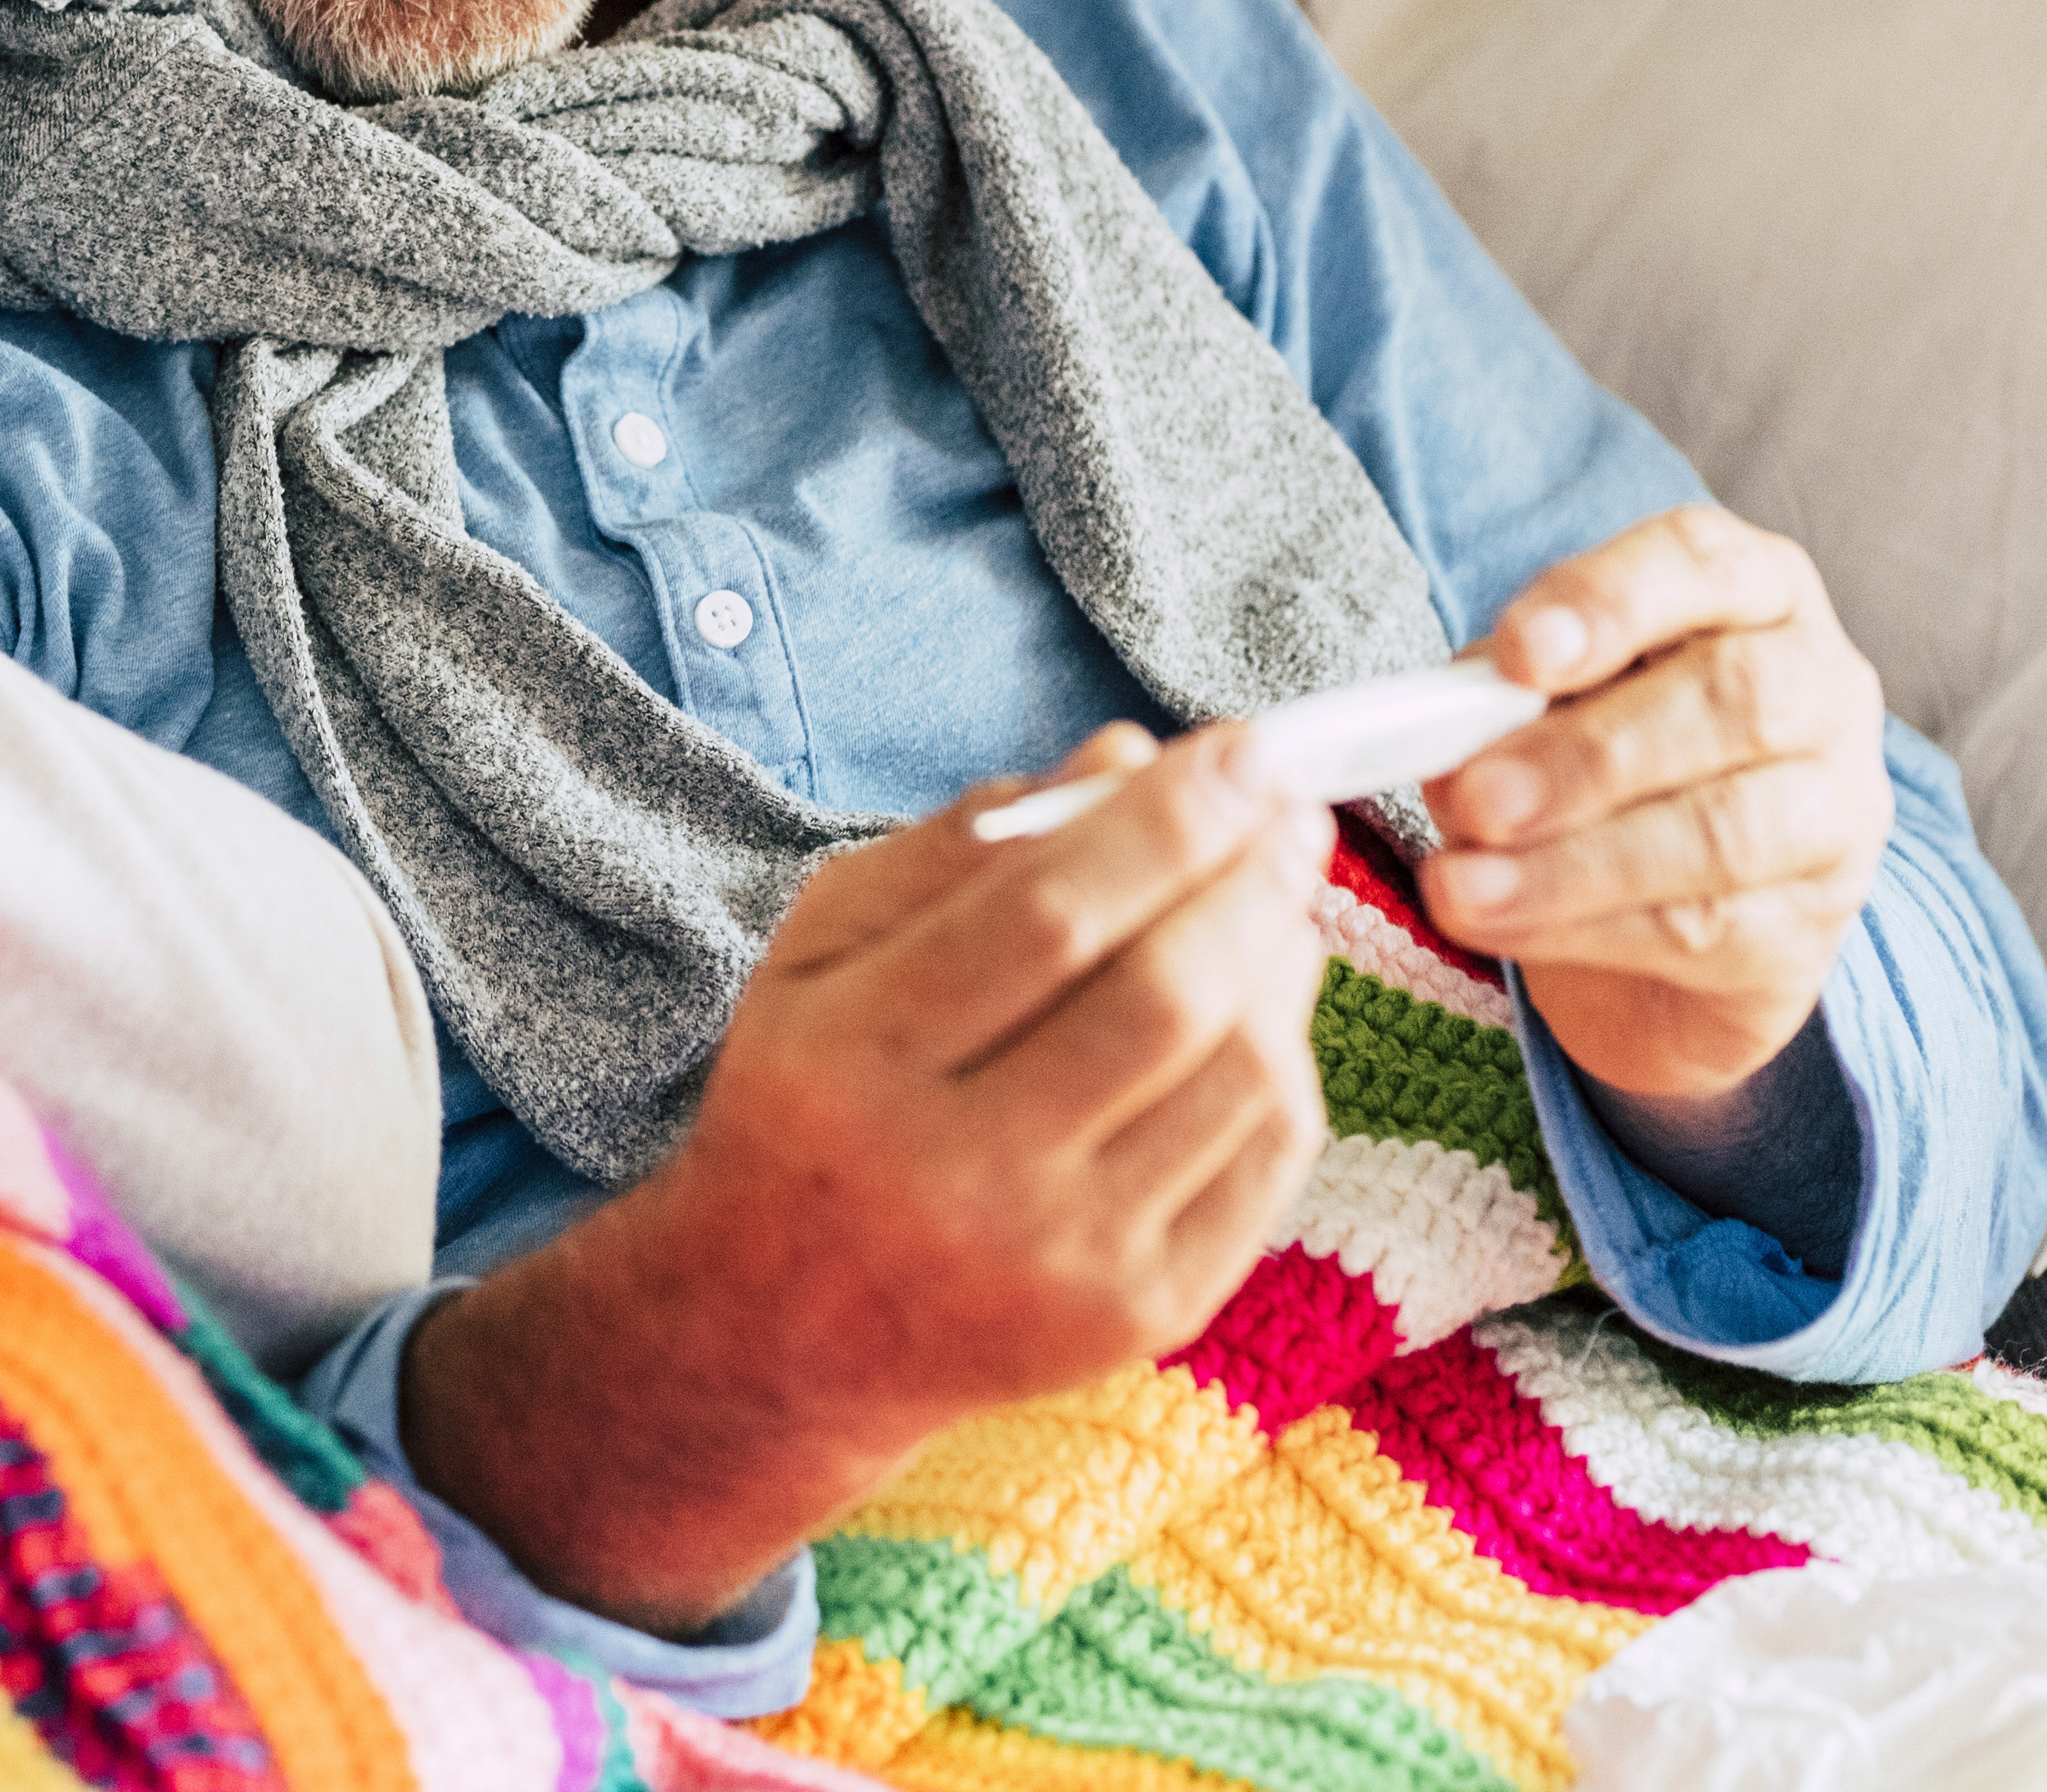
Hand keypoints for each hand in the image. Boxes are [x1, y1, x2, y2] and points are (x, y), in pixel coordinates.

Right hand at [398, 722, 1330, 1631]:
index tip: (1245, 746)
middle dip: (1250, 878)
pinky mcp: (1142, 1317)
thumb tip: (1126, 755)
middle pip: (1160, 996)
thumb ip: (959, 846)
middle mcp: (959, 1174)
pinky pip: (1266, 1163)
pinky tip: (1262, 1006)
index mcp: (855, 1061)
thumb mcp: (824, 951)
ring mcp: (1063, 1260)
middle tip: (1290, 806)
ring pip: (1236, 1076)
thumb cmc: (811, 1099)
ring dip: (1281, 959)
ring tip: (1275, 896)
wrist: (785, 1328)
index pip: (1045, 918)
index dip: (1165, 820)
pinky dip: (1285, 1058)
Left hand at [1424, 505, 1892, 1102]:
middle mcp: (1821, 686)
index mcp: (1753, 590)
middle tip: (1477, 797)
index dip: (1609, 603)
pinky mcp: (1812, 925)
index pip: (1702, 563)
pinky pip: (1705, 929)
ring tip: (1462, 882)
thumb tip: (1447, 746)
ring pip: (1723, 831)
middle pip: (1735, 700)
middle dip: (1588, 753)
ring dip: (1573, 863)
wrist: (1651, 907)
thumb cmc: (1591, 755)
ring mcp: (1837, 810)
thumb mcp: (1536, 698)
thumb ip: (1495, 700)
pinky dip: (1581, 927)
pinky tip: (1498, 920)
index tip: (1519, 655)